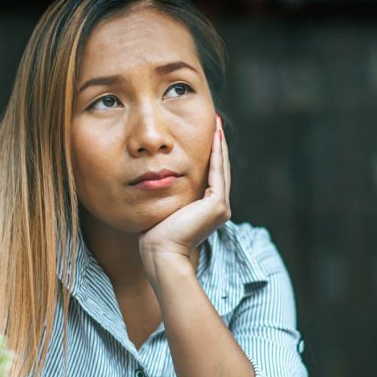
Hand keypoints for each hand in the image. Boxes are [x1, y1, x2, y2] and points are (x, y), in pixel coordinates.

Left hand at [139, 114, 230, 277]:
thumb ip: (169, 195)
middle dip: (217, 146)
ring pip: (221, 169)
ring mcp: (220, 208)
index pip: (211, 177)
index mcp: (208, 211)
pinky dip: (216, 154)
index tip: (207, 135)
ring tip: (216, 125)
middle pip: (219, 170)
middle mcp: (219, 209)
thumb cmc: (155, 236)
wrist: (160, 253)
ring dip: (219, 145)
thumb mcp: (164, 208)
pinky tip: (214, 137)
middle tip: (215, 123)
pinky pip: (217, 173)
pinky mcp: (216, 205)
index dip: (210, 155)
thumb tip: (158, 180)